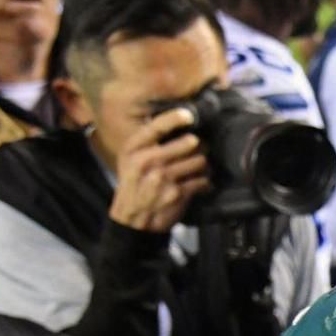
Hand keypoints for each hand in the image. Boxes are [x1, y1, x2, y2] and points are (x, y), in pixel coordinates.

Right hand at [108, 107, 210, 232]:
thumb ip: (147, 141)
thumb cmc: (134, 184)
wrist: (132, 219)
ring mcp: (163, 177)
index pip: (157, 126)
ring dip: (205, 164)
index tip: (189, 116)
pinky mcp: (177, 193)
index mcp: (134, 149)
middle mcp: (147, 161)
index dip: (176, 118)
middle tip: (201, 148)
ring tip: (201, 166)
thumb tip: (174, 121)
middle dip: (200, 145)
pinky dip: (206, 182)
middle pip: (189, 142)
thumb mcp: (130, 159)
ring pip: (200, 161)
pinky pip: (203, 180)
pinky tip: (201, 183)